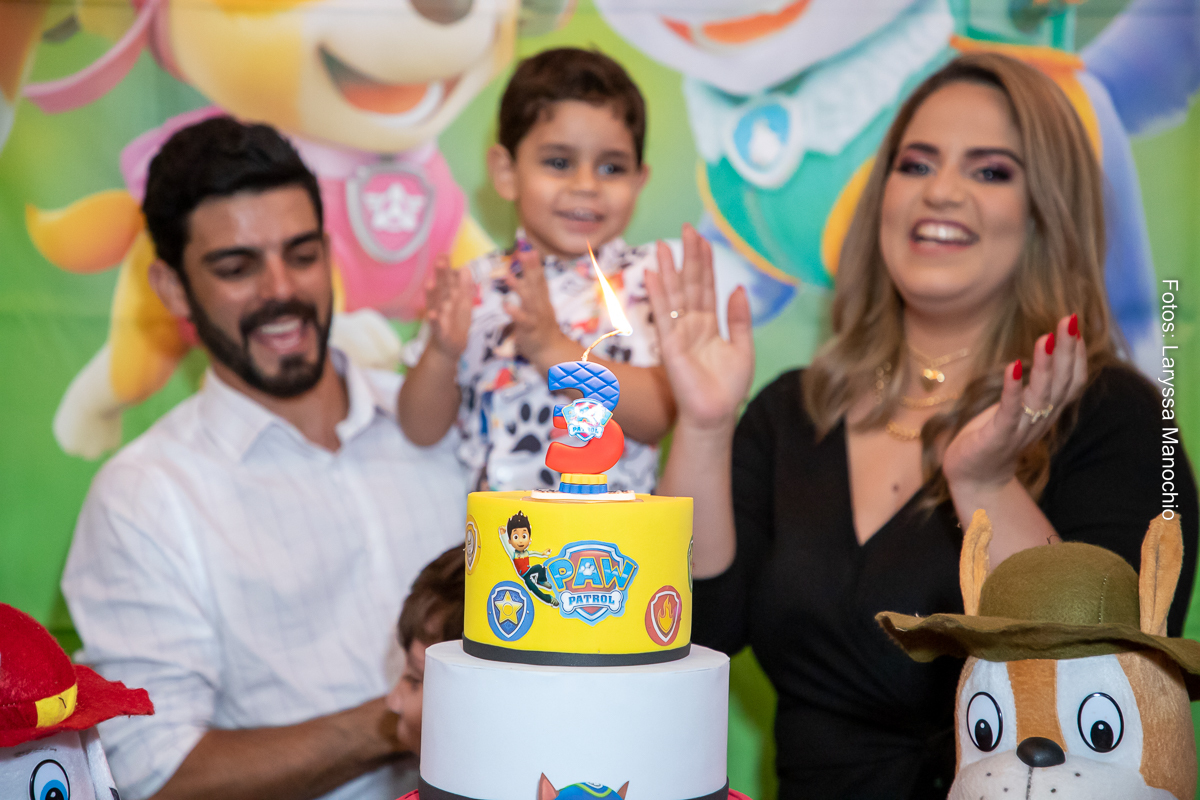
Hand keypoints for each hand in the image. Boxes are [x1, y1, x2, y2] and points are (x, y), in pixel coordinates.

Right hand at [424, 256, 473, 358]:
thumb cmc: (456, 323)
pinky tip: (432, 314)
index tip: (444, 253)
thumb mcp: (463, 304)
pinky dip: (434, 320)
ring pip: (436, 304)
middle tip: (439, 260)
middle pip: (441, 288)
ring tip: (430, 283)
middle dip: (440, 275)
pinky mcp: (439, 332)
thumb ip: (463, 287)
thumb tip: (465, 267)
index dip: (446, 268)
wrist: (450, 348)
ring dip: (433, 295)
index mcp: (449, 297)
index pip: (448, 280)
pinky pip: (436, 325)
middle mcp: (442, 304)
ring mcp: (439, 317)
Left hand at [503, 247, 575, 366]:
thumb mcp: (538, 307)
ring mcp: (537, 316)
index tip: (530, 249)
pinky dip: (514, 312)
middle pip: (537, 284)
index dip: (535, 264)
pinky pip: (523, 320)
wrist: (551, 351)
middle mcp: (541, 305)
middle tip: (525, 252)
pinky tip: (505, 305)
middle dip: (531, 268)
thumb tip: (521, 276)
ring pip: (530, 300)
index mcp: (542, 299)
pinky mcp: (531, 329)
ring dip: (519, 287)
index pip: (540, 279)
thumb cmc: (541, 329)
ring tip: (508, 276)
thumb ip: (531, 292)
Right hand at [646, 224, 754, 430]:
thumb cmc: (728, 387)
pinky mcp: (670, 345)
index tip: (702, 238)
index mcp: (709, 323)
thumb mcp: (743, 347)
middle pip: (689, 284)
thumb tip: (739, 287)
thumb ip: (739, 318)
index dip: (704, 262)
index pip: (706, 286)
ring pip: (675, 295)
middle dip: (688, 257)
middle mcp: (692, 324)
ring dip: (669, 269)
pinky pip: (664, 314)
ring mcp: (679, 333)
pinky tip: (654, 273)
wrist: (717, 414)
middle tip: (685, 228)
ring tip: (665, 244)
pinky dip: (659, 293)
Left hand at [943, 314, 1086, 492]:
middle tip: (1069, 320)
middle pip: (1061, 383)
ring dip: (1044, 365)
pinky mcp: (998, 437)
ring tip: (1045, 338)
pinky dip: (1013, 388)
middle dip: (1066, 350)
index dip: (1075, 353)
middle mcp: (1040, 419)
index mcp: (1047, 412)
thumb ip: (1034, 387)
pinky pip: (1009, 411)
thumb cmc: (994, 436)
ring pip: (1040, 395)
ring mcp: (1021, 429)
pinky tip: (1014, 366)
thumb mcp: (1019, 409)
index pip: (1072, 381)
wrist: (974, 478)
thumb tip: (1043, 354)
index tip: (1074, 324)